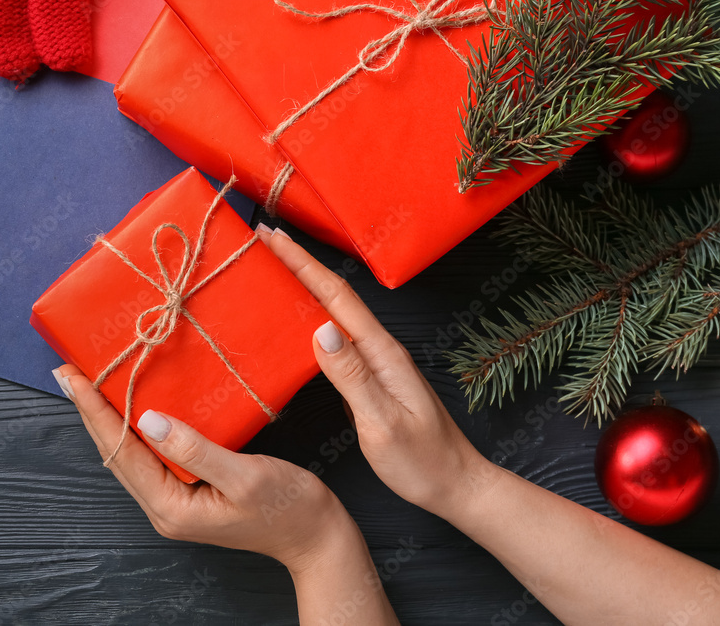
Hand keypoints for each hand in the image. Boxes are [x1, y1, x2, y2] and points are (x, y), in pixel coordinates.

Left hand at [52, 363, 356, 572]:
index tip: (73, 376)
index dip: (95, 411)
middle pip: (116, 453)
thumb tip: (147, 419)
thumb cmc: (289, 508)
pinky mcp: (189, 491)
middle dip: (91, 411)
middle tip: (69, 371)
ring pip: (131, 453)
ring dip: (109, 417)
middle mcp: (164, 507)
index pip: (121, 451)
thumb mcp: (244, 476)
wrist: (317, 537)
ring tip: (90, 383)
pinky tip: (133, 405)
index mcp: (171, 507)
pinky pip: (152, 455)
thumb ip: (195, 449)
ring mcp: (175, 501)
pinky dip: (136, 426)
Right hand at [258, 226, 497, 520]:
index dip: (303, 263)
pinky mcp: (370, 377)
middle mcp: (379, 349)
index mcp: (382, 353)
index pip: (336, 297)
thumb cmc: (422, 461)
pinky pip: (336, 337)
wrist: (455, 484)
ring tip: (273, 265)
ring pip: (333, 312)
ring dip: (305, 284)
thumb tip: (322, 331)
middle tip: (264, 237)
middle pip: (334, 294)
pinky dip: (313, 315)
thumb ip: (353, 378)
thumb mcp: (384, 424)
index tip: (272, 236)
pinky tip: (298, 319)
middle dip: (299, 262)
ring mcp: (376, 362)